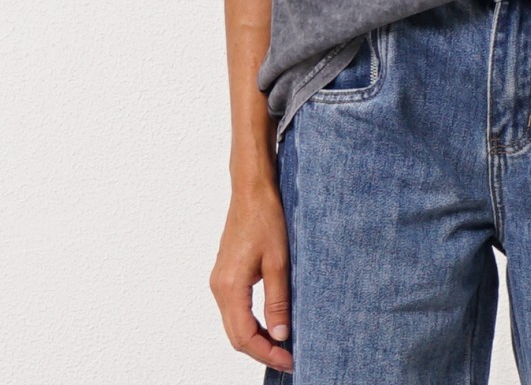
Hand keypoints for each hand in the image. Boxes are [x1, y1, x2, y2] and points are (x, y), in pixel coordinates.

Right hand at [208, 179, 293, 374]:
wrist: (251, 191)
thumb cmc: (266, 219)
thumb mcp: (279, 261)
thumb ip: (278, 300)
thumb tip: (281, 335)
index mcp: (230, 287)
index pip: (244, 337)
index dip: (267, 353)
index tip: (290, 360)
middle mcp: (219, 288)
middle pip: (236, 336)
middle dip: (262, 350)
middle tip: (290, 358)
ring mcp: (220, 281)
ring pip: (234, 324)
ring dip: (256, 338)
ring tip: (284, 344)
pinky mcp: (225, 274)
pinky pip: (235, 309)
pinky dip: (251, 322)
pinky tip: (271, 322)